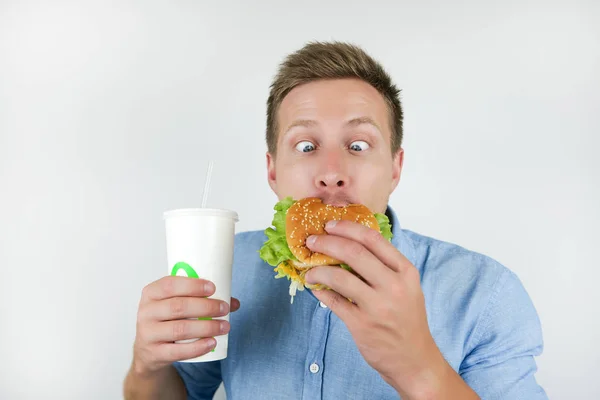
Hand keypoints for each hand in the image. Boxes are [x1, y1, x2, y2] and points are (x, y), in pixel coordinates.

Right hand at [132, 276, 240, 376]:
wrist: (148, 350)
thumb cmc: (167, 320)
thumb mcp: (176, 304)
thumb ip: (201, 299)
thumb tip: (233, 302)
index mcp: (151, 293)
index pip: (170, 285)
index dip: (192, 285)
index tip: (213, 288)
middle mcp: (146, 312)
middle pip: (178, 307)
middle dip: (205, 307)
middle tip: (224, 308)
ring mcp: (148, 334)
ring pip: (180, 329)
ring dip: (206, 327)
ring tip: (224, 326)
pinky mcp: (155, 353)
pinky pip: (178, 351)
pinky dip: (198, 347)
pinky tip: (212, 342)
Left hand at [304, 220, 449, 398]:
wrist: (414, 360)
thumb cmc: (406, 319)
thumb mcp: (406, 287)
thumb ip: (384, 266)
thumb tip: (347, 244)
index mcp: (405, 271)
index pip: (373, 239)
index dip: (347, 228)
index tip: (330, 225)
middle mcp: (393, 286)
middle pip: (353, 252)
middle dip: (326, 242)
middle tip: (312, 242)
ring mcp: (377, 306)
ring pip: (339, 277)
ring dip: (318, 270)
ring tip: (310, 270)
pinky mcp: (362, 325)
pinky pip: (333, 301)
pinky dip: (320, 291)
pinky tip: (315, 288)